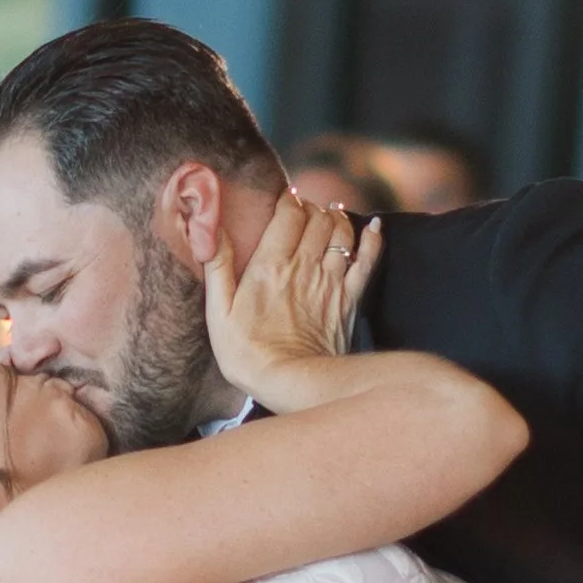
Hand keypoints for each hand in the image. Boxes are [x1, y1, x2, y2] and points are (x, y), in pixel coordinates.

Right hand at [204, 194, 382, 408]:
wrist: (292, 382)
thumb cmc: (248, 352)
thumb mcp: (219, 311)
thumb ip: (218, 266)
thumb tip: (211, 229)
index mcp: (270, 265)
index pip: (288, 214)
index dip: (288, 201)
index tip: (285, 200)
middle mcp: (304, 266)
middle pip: (317, 218)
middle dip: (311, 208)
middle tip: (304, 212)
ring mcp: (331, 281)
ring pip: (341, 232)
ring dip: (336, 218)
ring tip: (328, 216)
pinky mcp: (349, 299)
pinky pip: (367, 259)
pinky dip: (372, 239)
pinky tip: (372, 228)